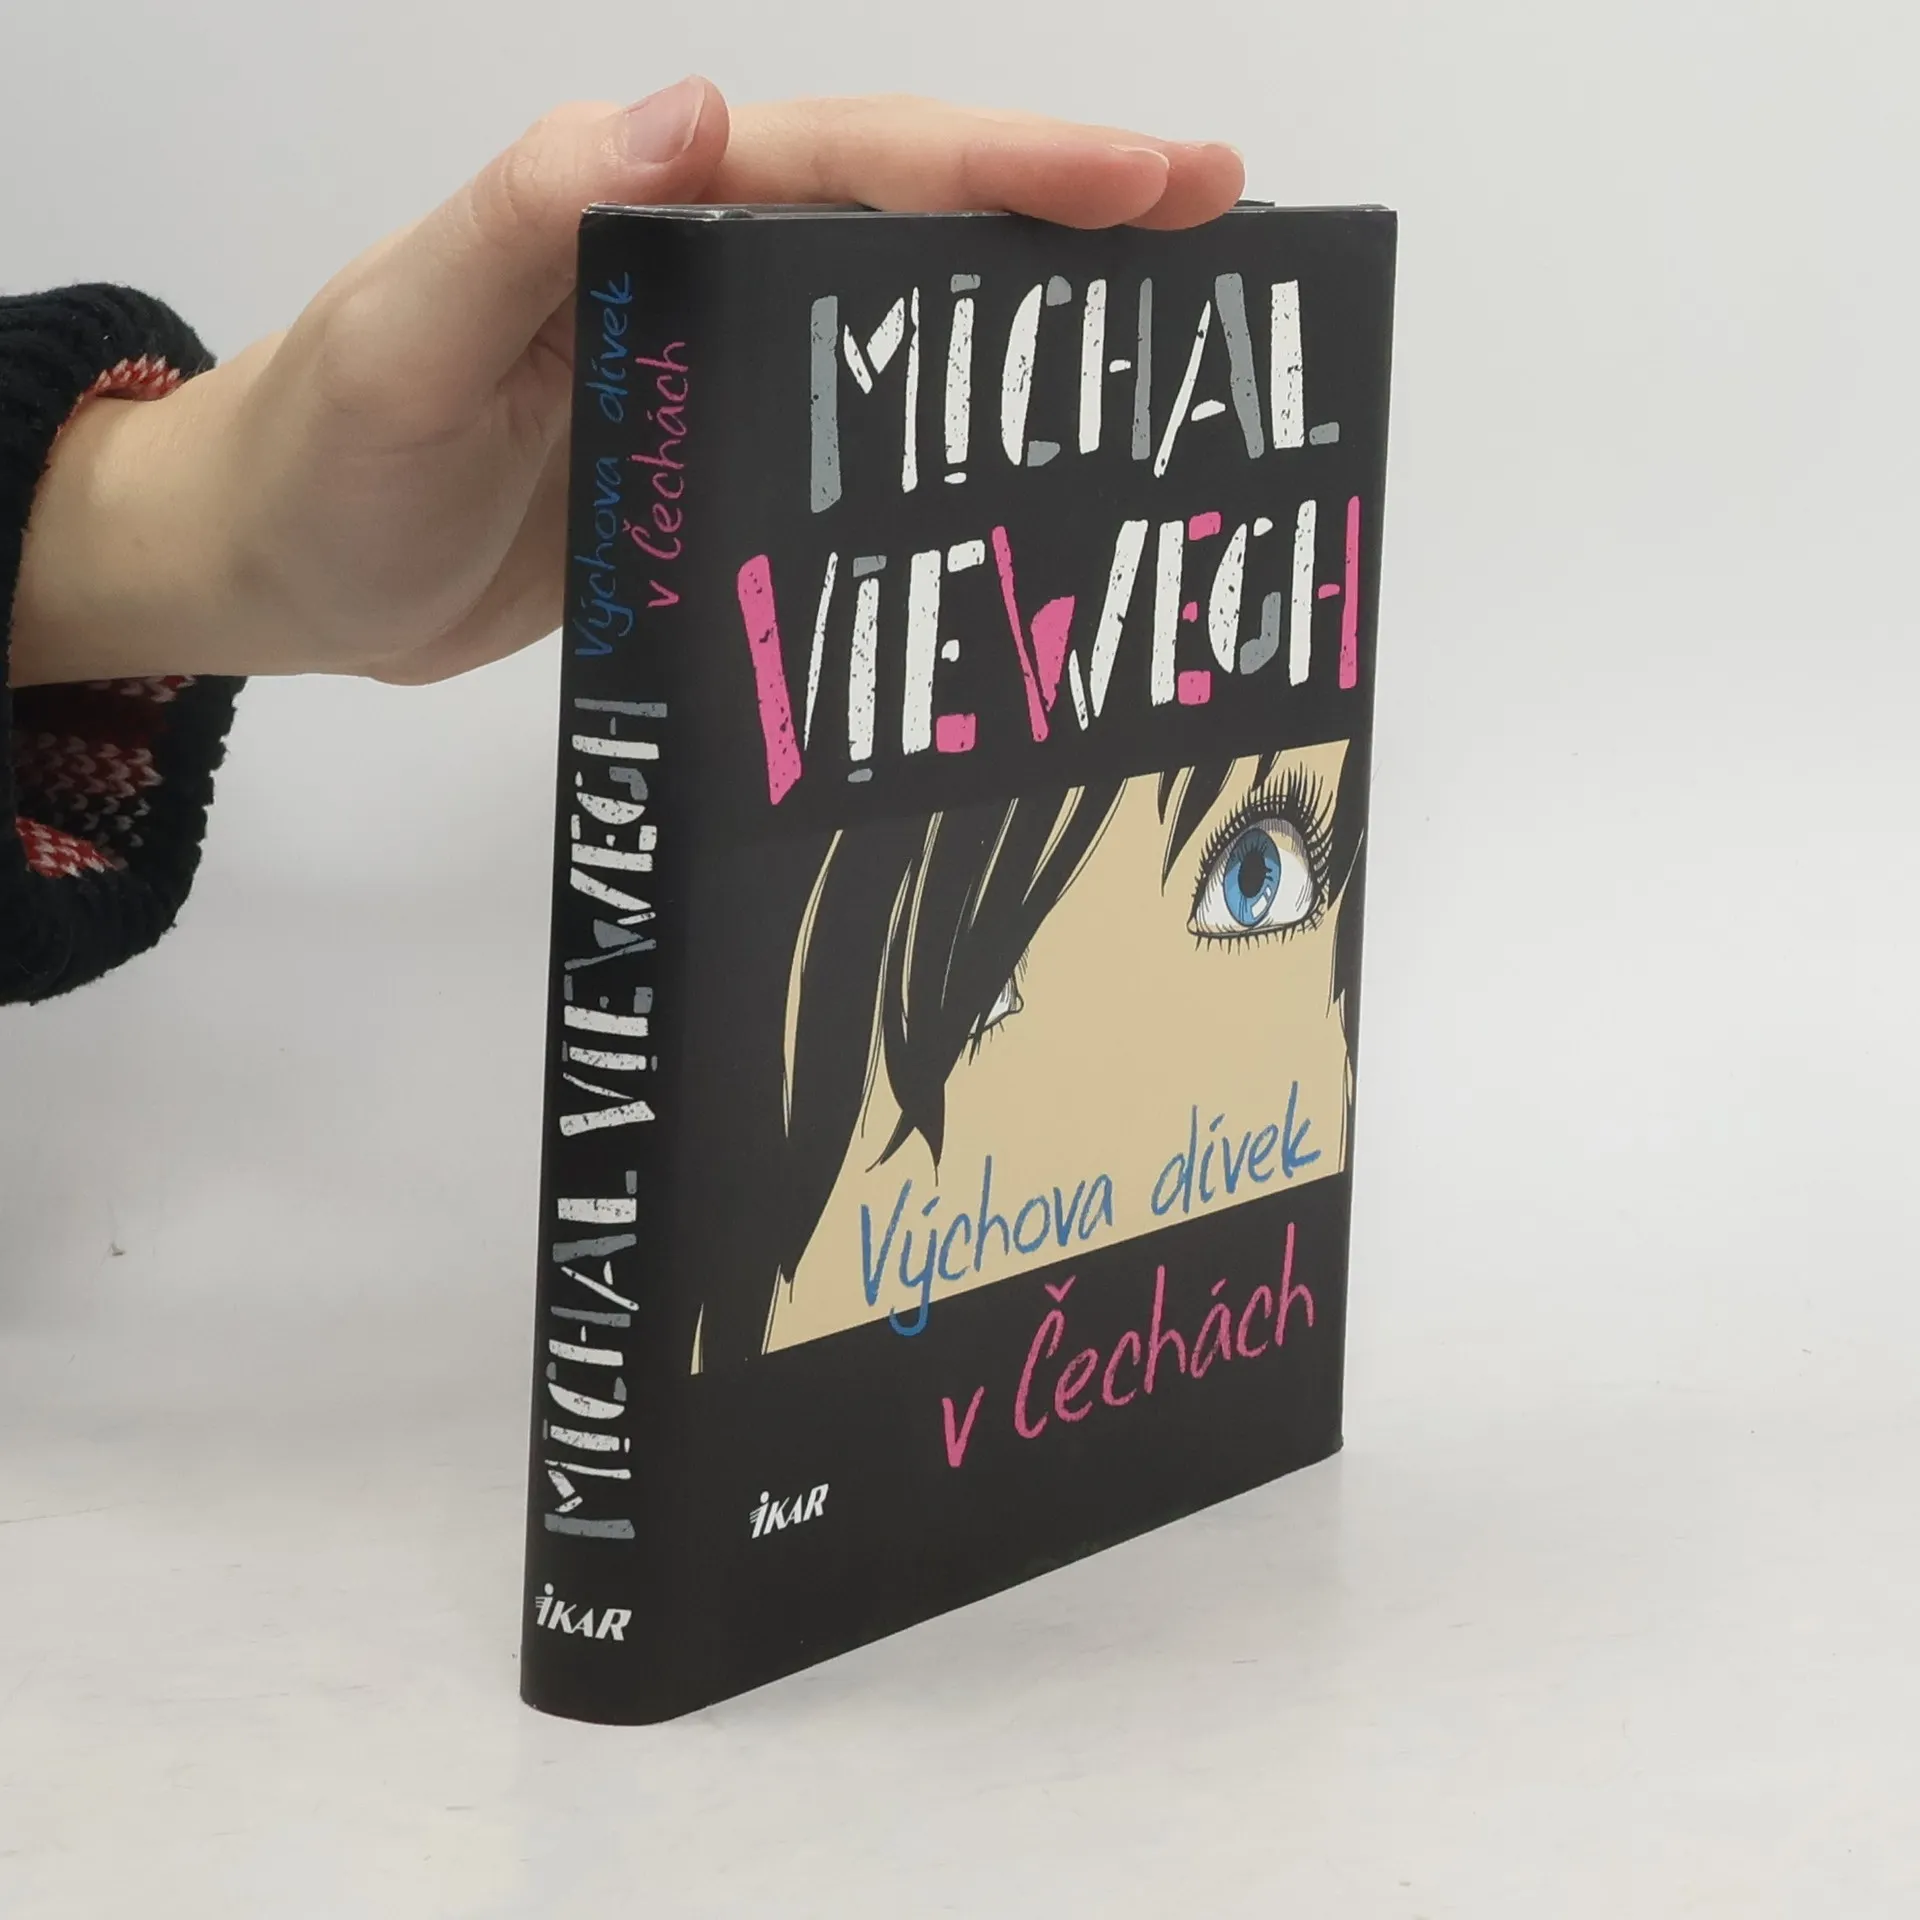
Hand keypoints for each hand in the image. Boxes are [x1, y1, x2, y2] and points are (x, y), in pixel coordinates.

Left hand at [8, 83, 1243, 688]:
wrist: (277, 574)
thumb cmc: (322, 457)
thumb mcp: (405, 336)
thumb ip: (530, 220)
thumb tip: (701, 109)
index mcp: (640, 204)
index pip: (853, 157)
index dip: (1009, 162)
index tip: (1160, 182)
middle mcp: (694, 269)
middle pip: (907, 222)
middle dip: (1065, 218)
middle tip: (1222, 239)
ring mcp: (710, 375)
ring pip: (894, 330)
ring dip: (1022, 329)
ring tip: (1160, 357)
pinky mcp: (709, 470)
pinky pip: (847, 441)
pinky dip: (940, 447)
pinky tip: (1015, 484)